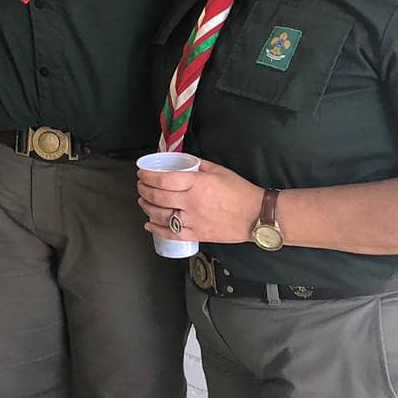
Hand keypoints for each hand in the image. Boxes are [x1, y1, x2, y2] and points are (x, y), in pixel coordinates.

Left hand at [137, 159, 263, 244]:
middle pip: (158, 197)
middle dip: (144, 190)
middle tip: (140, 185)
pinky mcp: (198, 235)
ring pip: (161, 216)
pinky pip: (172, 234)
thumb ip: (196, 166)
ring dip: (147, 208)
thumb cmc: (239, 191)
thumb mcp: (218, 170)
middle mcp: (192, 203)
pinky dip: (157, 230)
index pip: (164, 179)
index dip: (148, 176)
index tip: (141, 173)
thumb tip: (180, 162)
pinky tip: (149, 224)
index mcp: (196, 184)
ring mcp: (194, 221)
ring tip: (143, 201)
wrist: (257, 216)